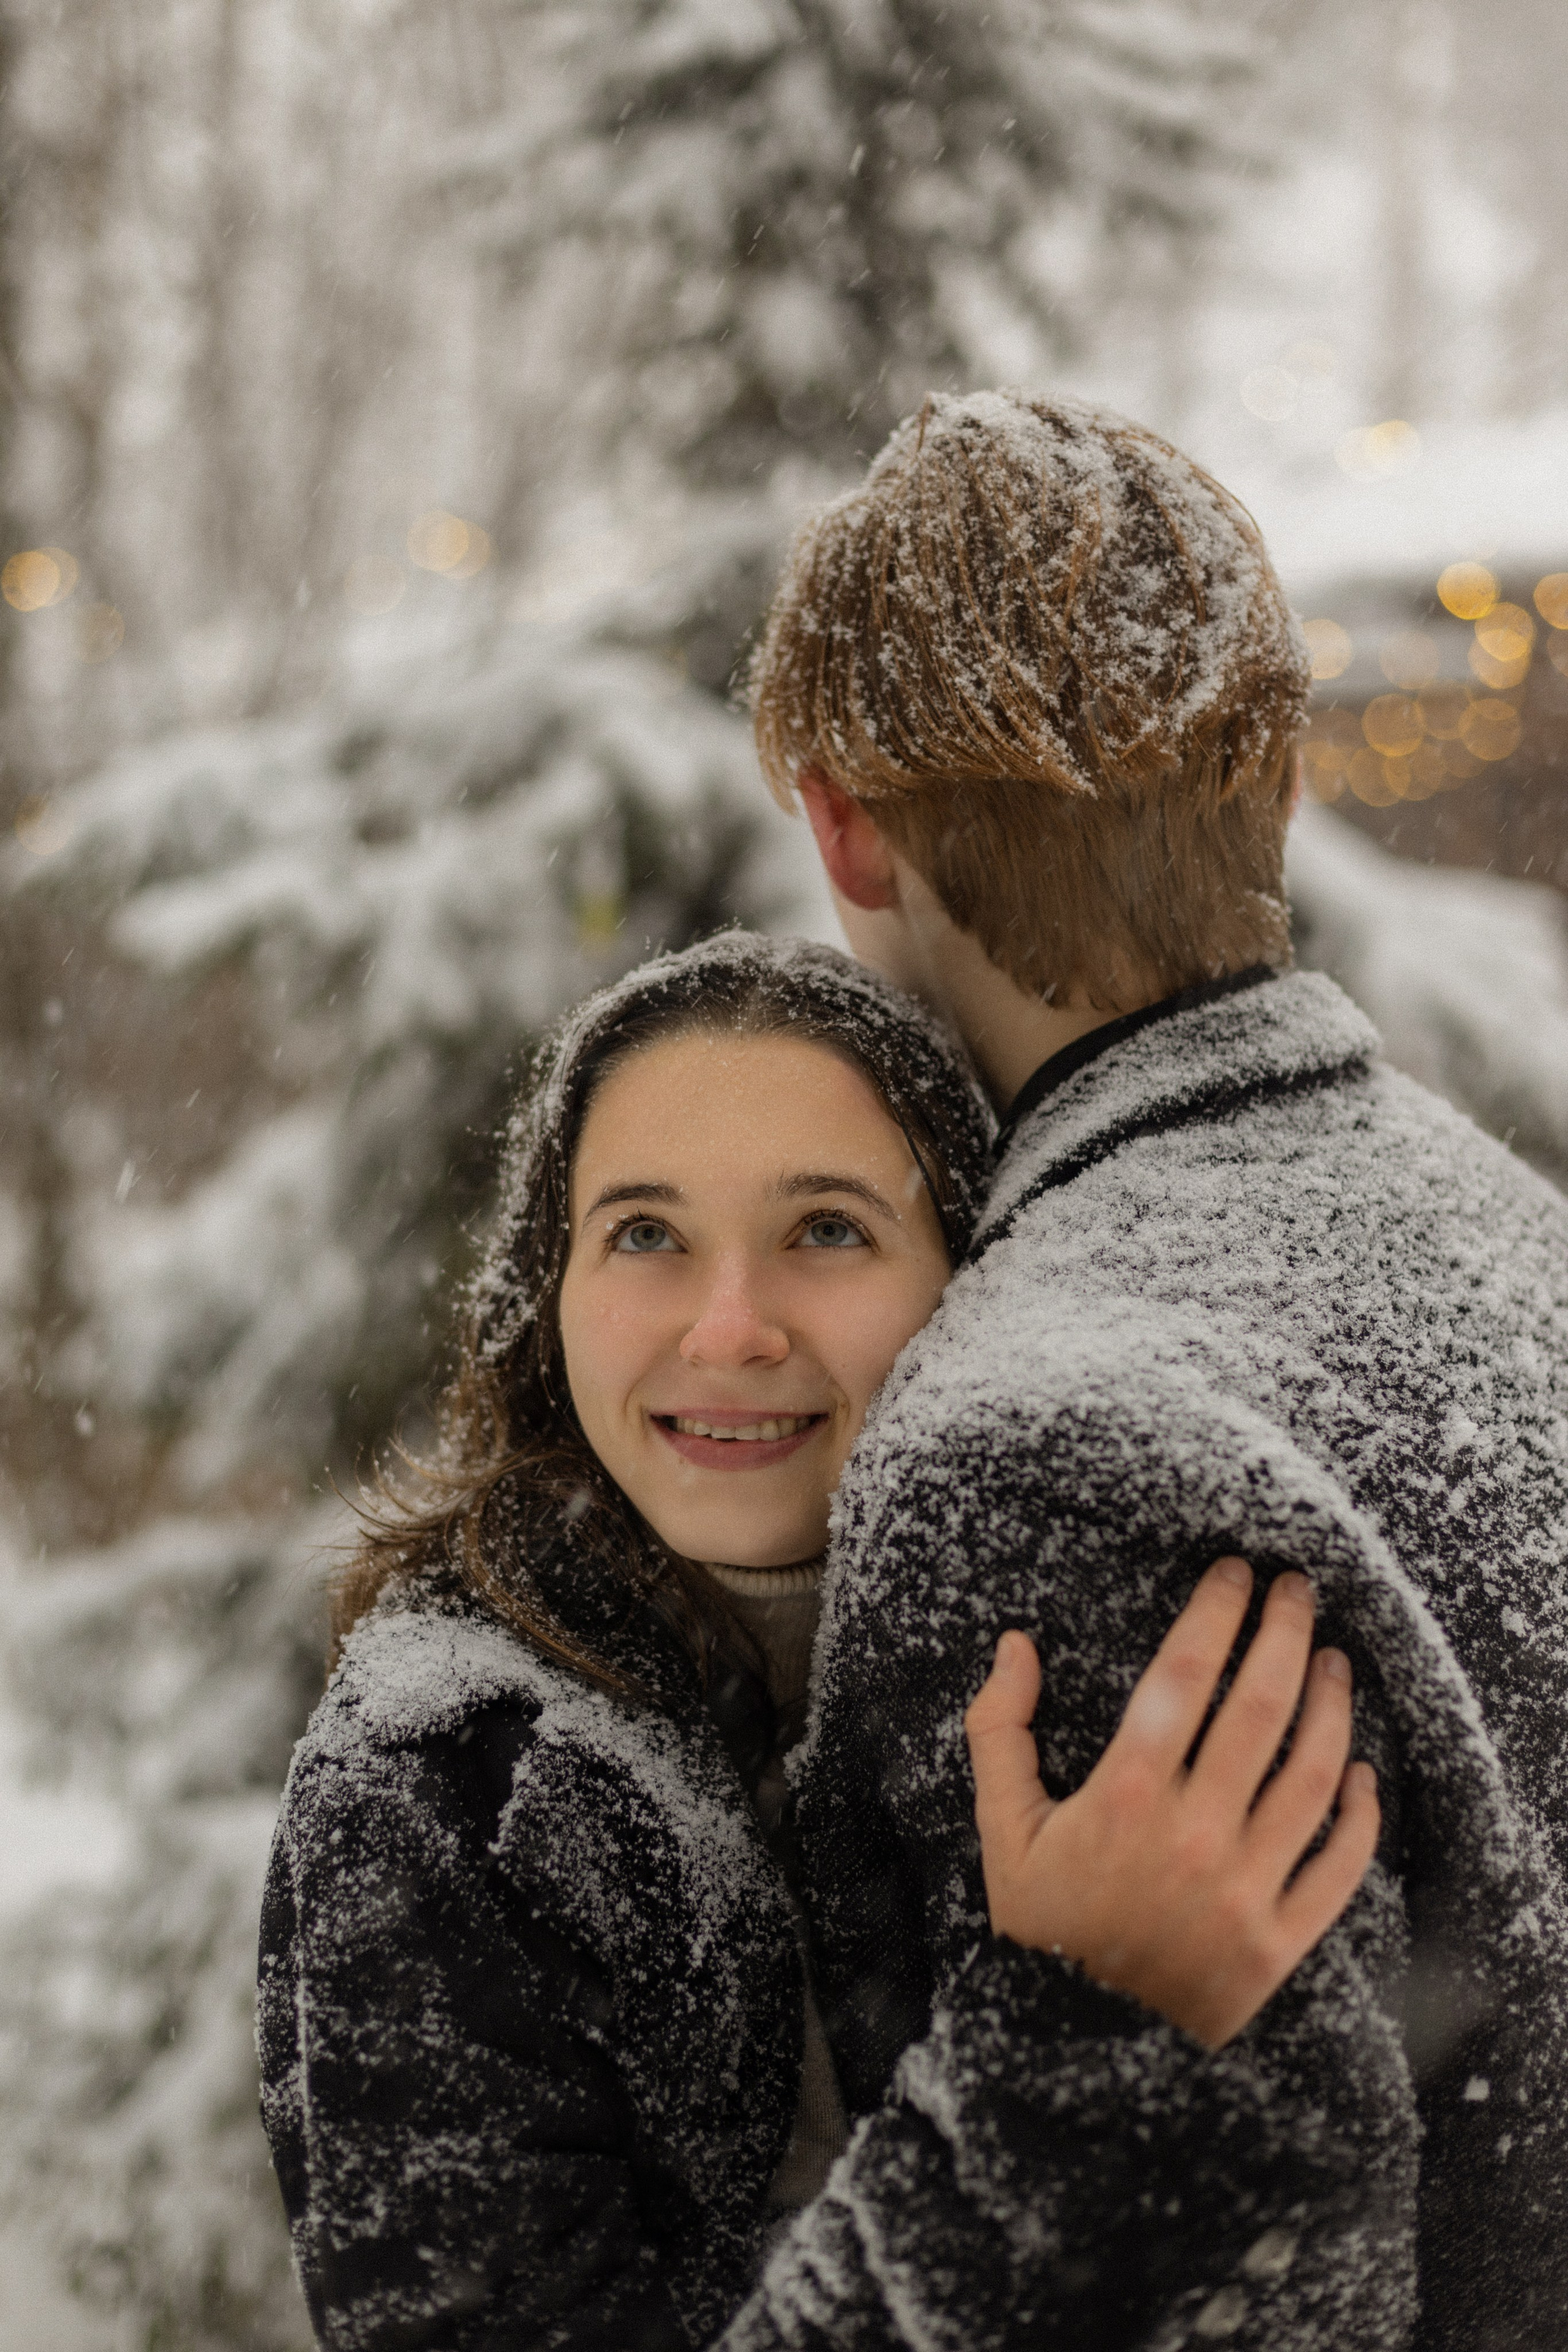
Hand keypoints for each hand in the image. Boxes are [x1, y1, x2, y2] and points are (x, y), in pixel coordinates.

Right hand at [963, 1558, 1379, 2048]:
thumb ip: (1000, 1732)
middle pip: (1258, 1708)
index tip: (1235, 1572)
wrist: (1077, 2052)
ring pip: (1310, 1776)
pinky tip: (1360, 1771)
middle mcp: (1193, 1834)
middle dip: (1284, 1634)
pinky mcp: (1280, 1942)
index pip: (1184, 1674)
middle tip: (1299, 1589)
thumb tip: (1016, 1645)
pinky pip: (1337, 1866)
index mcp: (1124, 1797)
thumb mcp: (1000, 1832)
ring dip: (1330, 1707)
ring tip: (1333, 1660)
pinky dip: (1358, 1815)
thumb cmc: (1039, 1932)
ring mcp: (1244, 1889)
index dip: (1215, 1611)